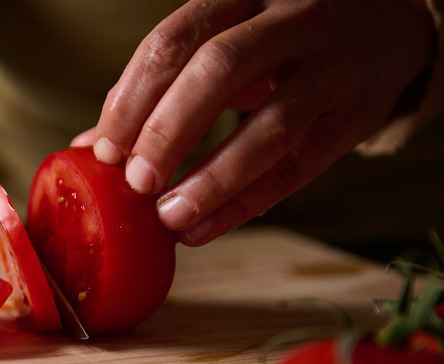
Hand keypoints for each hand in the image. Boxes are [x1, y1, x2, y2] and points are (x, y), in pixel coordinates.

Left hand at [82, 0, 433, 245]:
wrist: (386, 23)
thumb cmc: (280, 35)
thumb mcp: (227, 38)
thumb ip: (164, 85)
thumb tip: (92, 145)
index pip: (176, 39)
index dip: (134, 96)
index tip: (104, 149)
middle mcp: (292, 20)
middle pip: (220, 70)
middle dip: (169, 131)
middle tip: (135, 181)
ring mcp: (332, 67)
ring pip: (271, 126)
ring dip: (212, 178)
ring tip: (168, 217)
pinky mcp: (359, 115)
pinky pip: (299, 168)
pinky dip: (245, 204)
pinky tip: (204, 228)